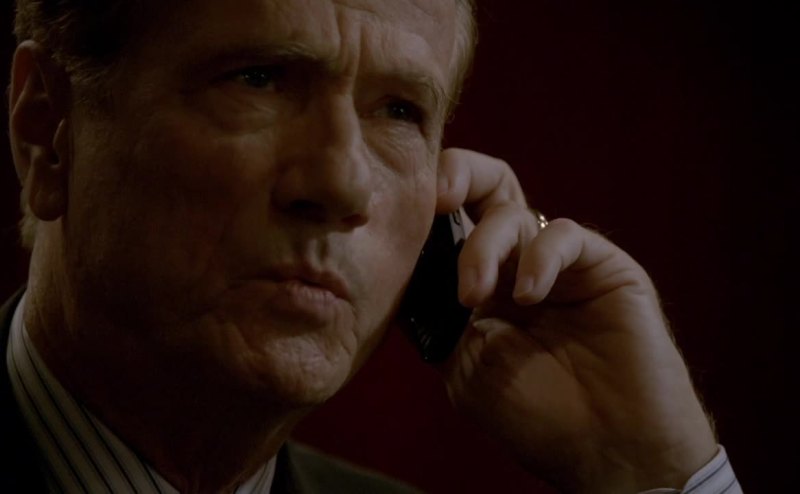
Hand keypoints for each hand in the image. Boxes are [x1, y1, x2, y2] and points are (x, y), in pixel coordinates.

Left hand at [436, 148, 716, 492]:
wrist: (609, 451)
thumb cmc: (538, 418)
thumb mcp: (465, 365)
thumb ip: (440, 313)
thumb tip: (411, 267)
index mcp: (482, 287)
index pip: (449, 227)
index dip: (424, 213)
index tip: (397, 217)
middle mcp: (516, 266)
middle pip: (486, 189)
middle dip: (458, 175)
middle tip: (439, 197)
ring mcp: (558, 264)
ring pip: (514, 212)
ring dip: (485, 246)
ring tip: (476, 296)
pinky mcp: (602, 265)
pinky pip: (563, 235)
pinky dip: (538, 257)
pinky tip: (529, 296)